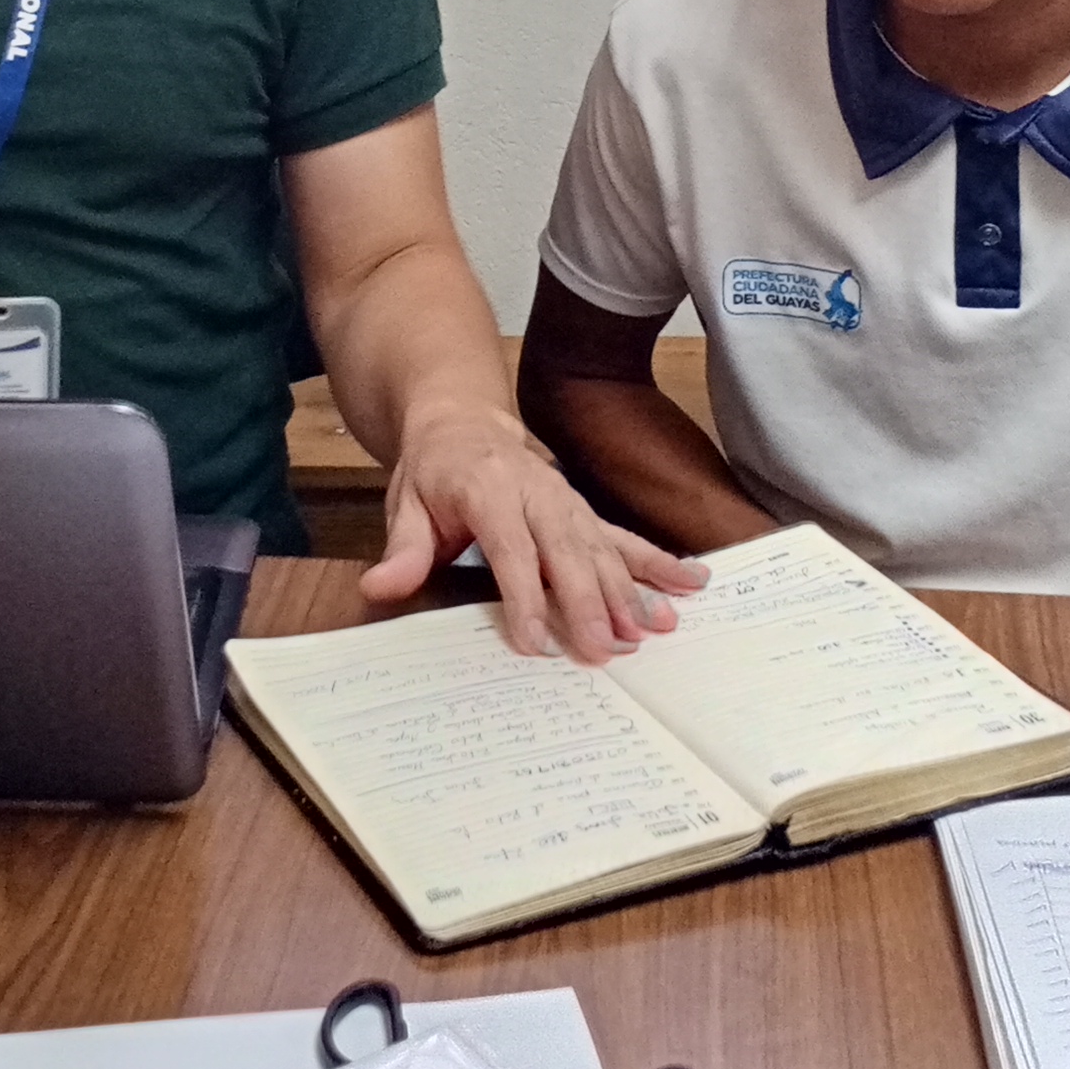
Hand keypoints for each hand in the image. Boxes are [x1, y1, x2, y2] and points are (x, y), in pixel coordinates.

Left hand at [364, 407, 706, 663]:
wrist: (463, 420)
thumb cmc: (432, 471)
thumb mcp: (405, 503)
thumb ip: (401, 549)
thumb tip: (378, 588)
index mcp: (487, 488)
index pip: (510, 548)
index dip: (524, 595)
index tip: (536, 641)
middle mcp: (536, 491)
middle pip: (567, 550)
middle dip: (588, 601)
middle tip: (606, 648)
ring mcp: (567, 500)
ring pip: (602, 547)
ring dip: (629, 590)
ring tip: (653, 630)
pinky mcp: (584, 511)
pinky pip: (624, 538)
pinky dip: (658, 561)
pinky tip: (692, 583)